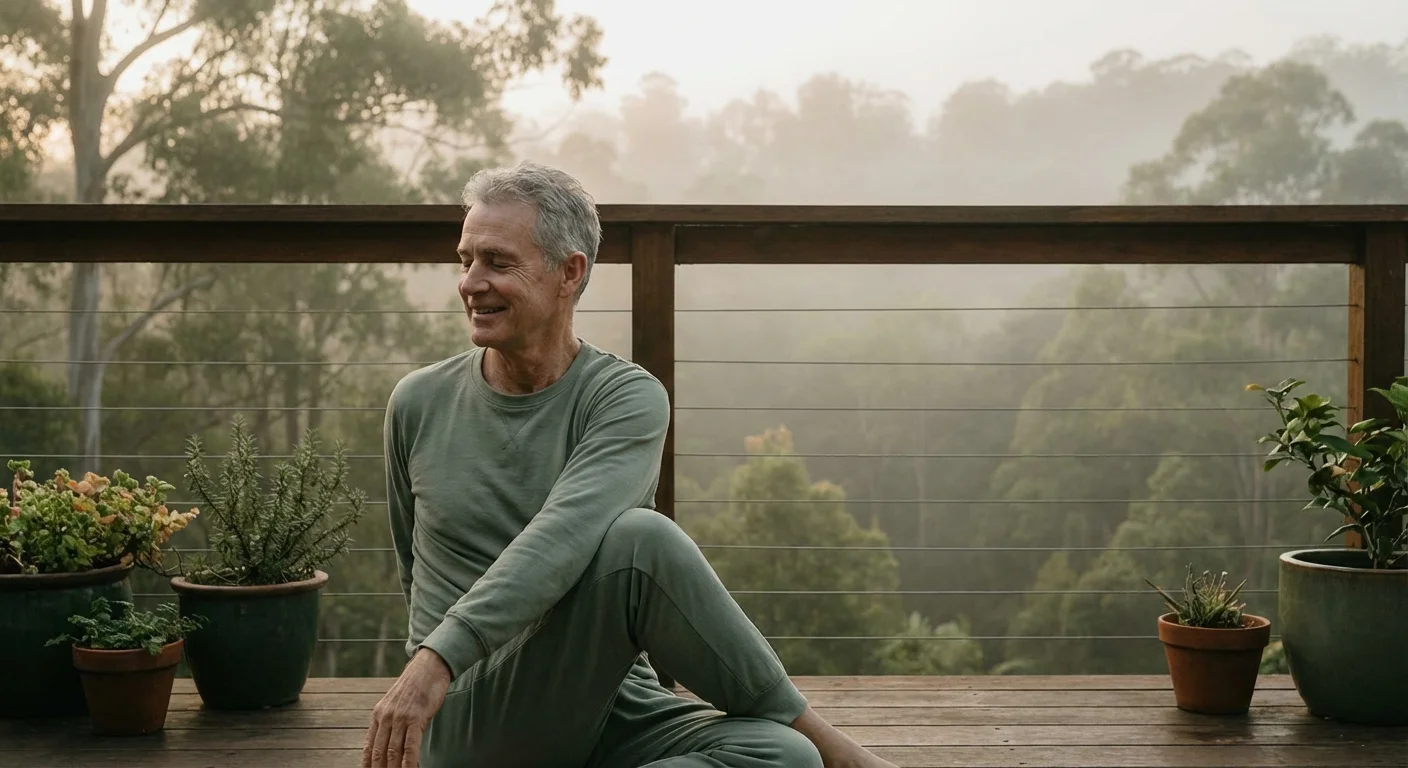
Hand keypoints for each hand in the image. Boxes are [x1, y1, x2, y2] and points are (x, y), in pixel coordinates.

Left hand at [363, 648, 452, 766]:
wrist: (428, 667)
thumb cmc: (415, 687)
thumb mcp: (395, 704)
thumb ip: (390, 722)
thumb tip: (389, 743)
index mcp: (378, 715)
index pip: (369, 747)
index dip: (368, 764)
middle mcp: (385, 717)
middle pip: (379, 752)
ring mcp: (400, 718)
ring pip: (393, 751)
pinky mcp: (415, 718)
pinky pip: (410, 745)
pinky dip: (408, 762)